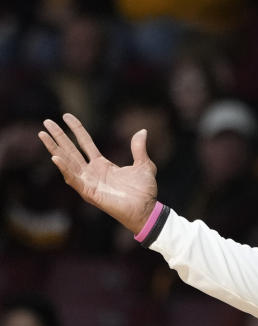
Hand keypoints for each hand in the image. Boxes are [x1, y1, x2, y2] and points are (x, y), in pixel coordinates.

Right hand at [39, 114, 157, 233]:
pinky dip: (64, 168)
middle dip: (59, 136)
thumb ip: (139, 149)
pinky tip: (55, 157)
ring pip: (67, 162)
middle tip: (46, 122)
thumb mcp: (144, 165)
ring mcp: (88, 182)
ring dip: (54, 148)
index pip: (85, 143)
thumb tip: (142, 131)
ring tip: (43, 134)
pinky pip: (73, 179)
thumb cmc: (144, 191)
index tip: (67, 116)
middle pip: (71, 150)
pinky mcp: (88, 192)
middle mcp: (92, 172)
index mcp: (102, 164)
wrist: (146, 209)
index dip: (76, 129)